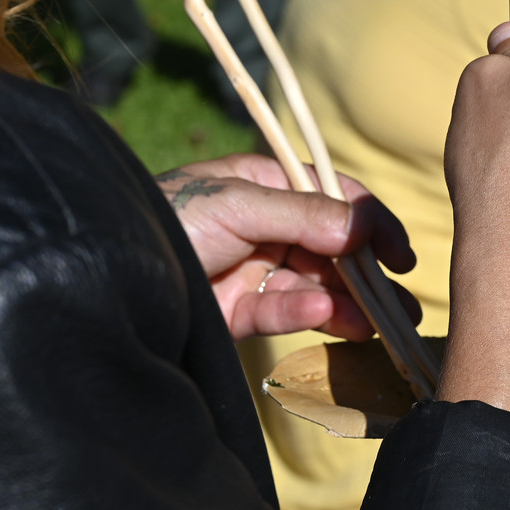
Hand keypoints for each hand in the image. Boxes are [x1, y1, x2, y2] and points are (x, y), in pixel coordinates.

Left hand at [157, 156, 416, 341]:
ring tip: (381, 325)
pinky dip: (306, 315)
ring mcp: (250, 269)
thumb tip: (361, 229)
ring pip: (313, 286)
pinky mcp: (234, 311)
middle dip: (368, 275)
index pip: (333, 197)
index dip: (370, 223)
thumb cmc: (168, 217)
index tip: (400, 254)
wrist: (106, 272)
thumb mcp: (237, 204)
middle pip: (330, 248)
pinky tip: (328, 319)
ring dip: (348, 304)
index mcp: (265, 184)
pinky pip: (281, 312)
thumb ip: (304, 215)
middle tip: (404, 307)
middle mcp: (263, 225)